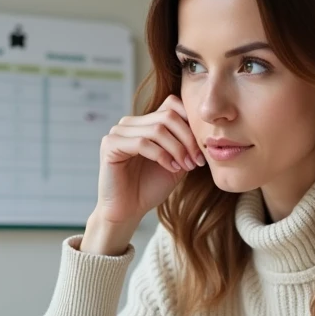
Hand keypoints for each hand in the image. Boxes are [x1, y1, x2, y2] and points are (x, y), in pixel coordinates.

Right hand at [93, 95, 204, 227]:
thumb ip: (185, 143)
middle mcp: (130, 123)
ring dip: (177, 149)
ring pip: (157, 129)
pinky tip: (170, 168)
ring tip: (186, 166)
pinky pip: (142, 143)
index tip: (201, 150)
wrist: (128, 211)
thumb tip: (204, 128)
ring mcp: (118, 132)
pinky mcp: (110, 144)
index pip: (172, 104)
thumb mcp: (176, 162)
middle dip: (188, 139)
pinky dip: (161, 155)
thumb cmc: (150, 188)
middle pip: (168, 116)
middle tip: (197, 160)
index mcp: (145, 123)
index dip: (191, 123)